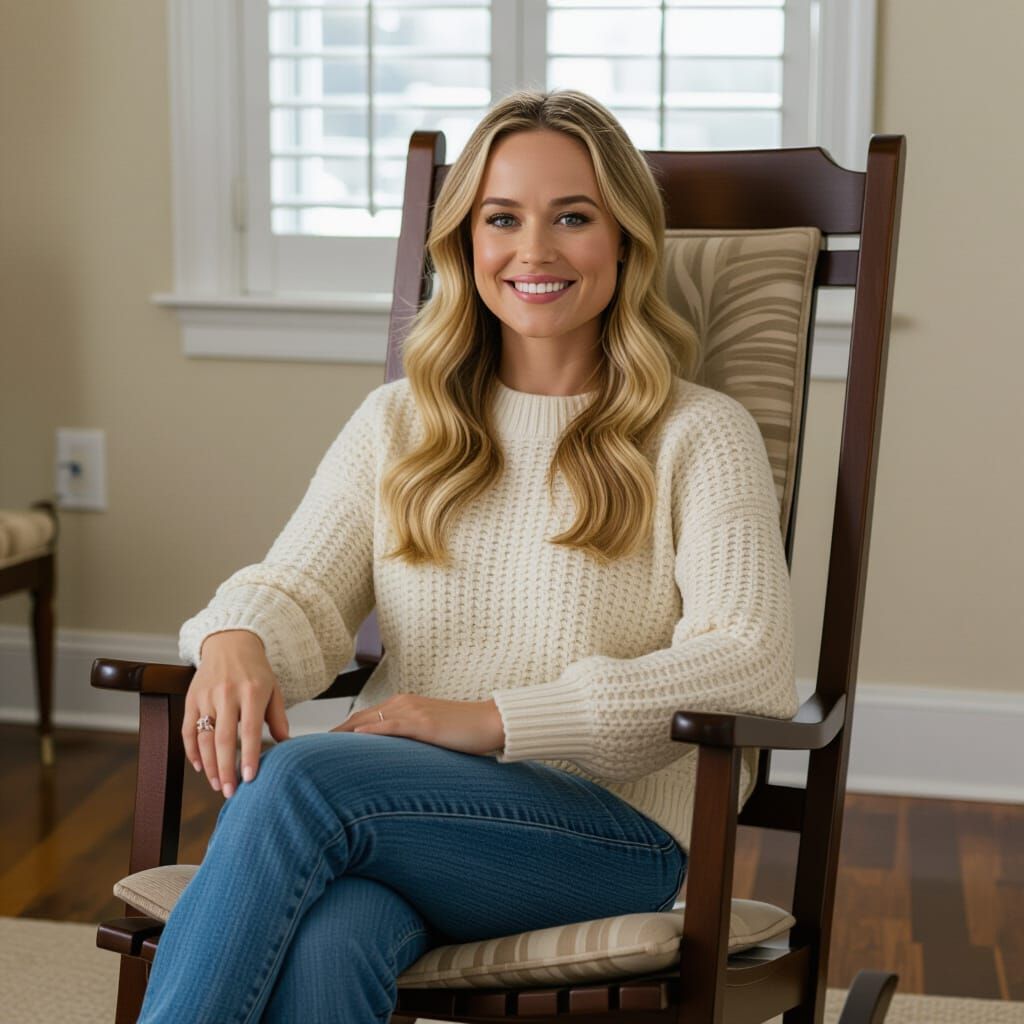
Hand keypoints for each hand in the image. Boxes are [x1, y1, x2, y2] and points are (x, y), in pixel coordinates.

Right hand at [183, 629, 290, 799]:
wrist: (230, 643)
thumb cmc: (256, 671)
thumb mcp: (274, 689)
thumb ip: (278, 717)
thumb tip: (286, 745)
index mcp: (253, 691)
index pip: (250, 729)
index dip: (248, 755)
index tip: (250, 778)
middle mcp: (227, 693)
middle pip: (223, 738)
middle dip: (226, 768)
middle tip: (230, 792)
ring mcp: (206, 696)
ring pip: (204, 737)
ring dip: (209, 765)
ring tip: (218, 785)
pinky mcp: (191, 698)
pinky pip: (188, 729)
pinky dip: (191, 751)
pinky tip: (200, 767)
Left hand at [331, 694, 505, 756]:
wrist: (491, 722)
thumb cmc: (464, 732)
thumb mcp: (430, 735)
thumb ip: (408, 741)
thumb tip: (389, 763)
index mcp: (402, 705)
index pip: (361, 719)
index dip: (338, 733)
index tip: (318, 750)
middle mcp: (402, 703)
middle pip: (356, 719)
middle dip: (331, 736)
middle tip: (306, 754)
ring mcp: (412, 711)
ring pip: (367, 721)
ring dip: (341, 736)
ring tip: (318, 753)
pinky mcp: (423, 723)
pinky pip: (389, 727)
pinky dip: (367, 734)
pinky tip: (351, 742)